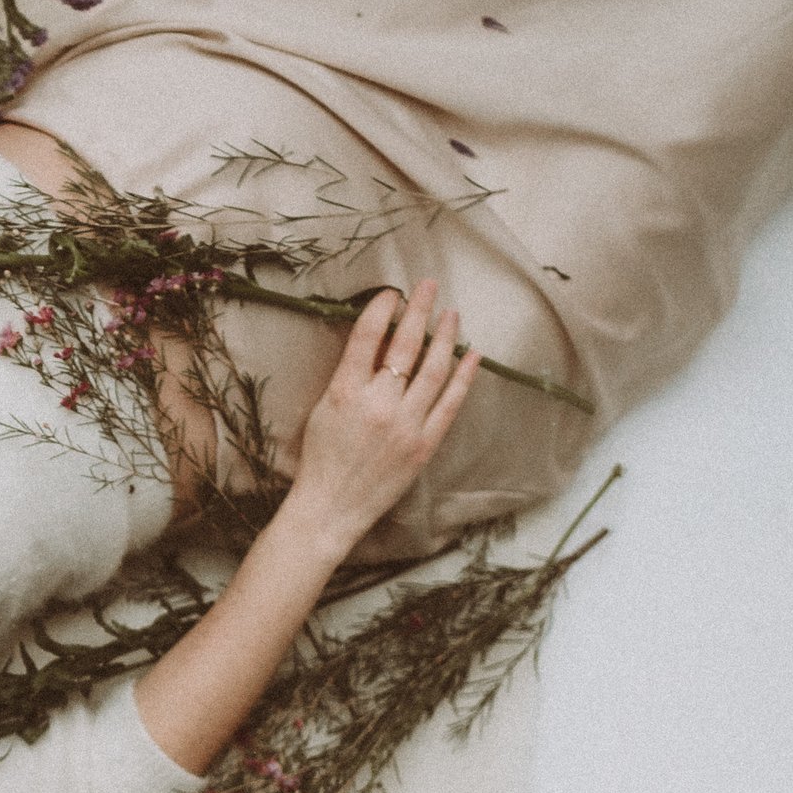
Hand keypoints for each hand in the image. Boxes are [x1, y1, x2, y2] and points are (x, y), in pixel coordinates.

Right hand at [284, 281, 480, 550]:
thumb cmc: (320, 459)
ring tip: (451, 313)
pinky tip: (472, 355)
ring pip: (433, 370)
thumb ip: (349, 377)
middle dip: (418, 311)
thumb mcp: (323, 410)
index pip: (366, 338)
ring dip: (445, 337)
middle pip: (404, 347)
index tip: (392, 293)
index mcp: (344, 393)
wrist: (330, 507)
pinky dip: (463, 377)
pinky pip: (449, 404)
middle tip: (428, 285)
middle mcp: (378, 405)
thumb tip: (379, 344)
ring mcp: (405, 425)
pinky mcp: (424, 444)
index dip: (381, 310)